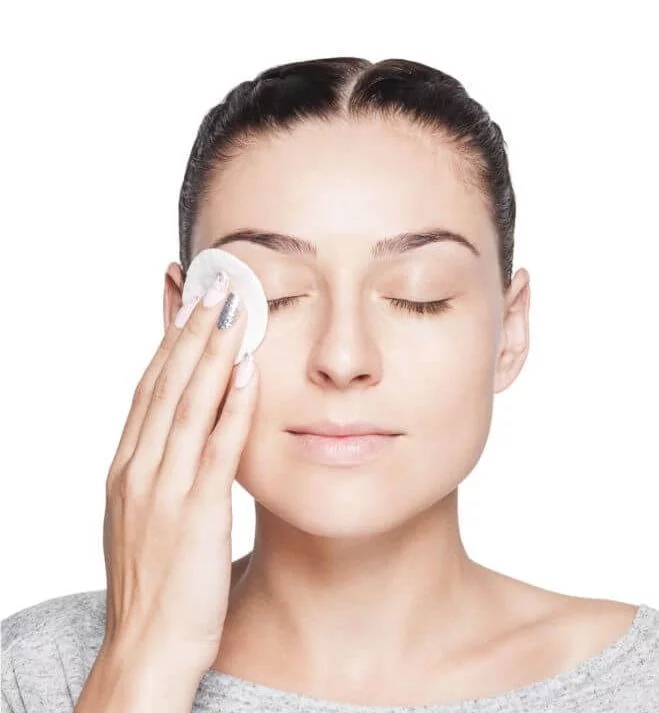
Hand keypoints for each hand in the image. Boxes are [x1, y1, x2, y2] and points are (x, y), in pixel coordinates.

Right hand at [101, 278, 257, 672]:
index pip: (149, 388)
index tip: (185, 304)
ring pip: (187, 405)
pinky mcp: (195, 513)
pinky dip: (230, 406)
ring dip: (210, 354)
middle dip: (188, 332)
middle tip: (211, 287)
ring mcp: (164, 489)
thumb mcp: (146, 516)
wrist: (145, 648)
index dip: (167, 342)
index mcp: (127, 468)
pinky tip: (246, 373)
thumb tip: (181, 436)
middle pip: (165, 385)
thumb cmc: (153, 584)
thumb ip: (161, 472)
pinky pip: (215, 448)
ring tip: (231, 310)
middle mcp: (139, 469)